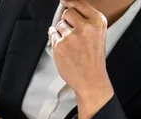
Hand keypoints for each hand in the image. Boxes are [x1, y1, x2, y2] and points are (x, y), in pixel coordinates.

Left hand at [49, 0, 114, 118]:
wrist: (90, 78)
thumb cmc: (92, 56)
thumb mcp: (97, 33)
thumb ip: (85, 20)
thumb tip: (66, 6)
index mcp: (98, 21)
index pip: (80, 4)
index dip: (70, 2)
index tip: (64, 1)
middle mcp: (85, 27)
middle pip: (67, 13)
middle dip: (66, 20)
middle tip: (72, 33)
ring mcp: (71, 36)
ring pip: (59, 25)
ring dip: (61, 32)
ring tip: (70, 44)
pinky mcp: (59, 45)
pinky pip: (52, 34)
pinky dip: (55, 39)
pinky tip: (62, 47)